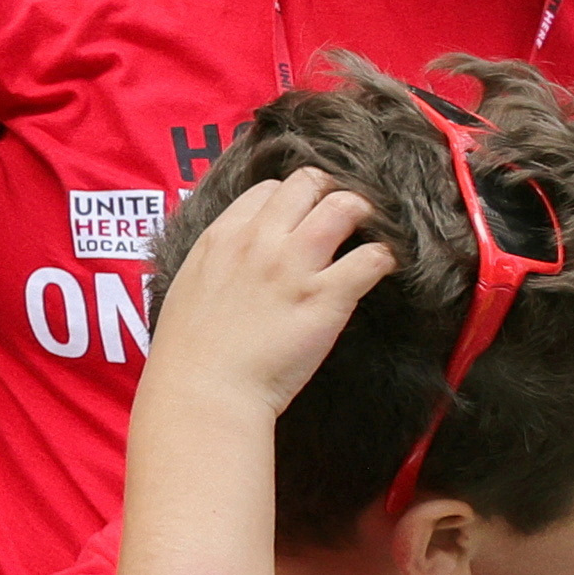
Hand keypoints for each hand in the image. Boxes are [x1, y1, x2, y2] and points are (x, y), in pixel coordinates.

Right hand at [143, 171, 386, 415]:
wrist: (204, 390)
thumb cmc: (189, 350)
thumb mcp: (190, 284)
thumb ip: (219, 261)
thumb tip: (239, 259)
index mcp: (222, 235)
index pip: (268, 189)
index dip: (290, 200)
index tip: (301, 218)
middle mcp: (259, 240)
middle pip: (308, 184)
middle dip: (331, 194)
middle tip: (343, 218)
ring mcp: (294, 266)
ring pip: (345, 207)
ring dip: (364, 216)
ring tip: (370, 234)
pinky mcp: (326, 297)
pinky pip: (372, 257)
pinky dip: (384, 259)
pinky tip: (381, 270)